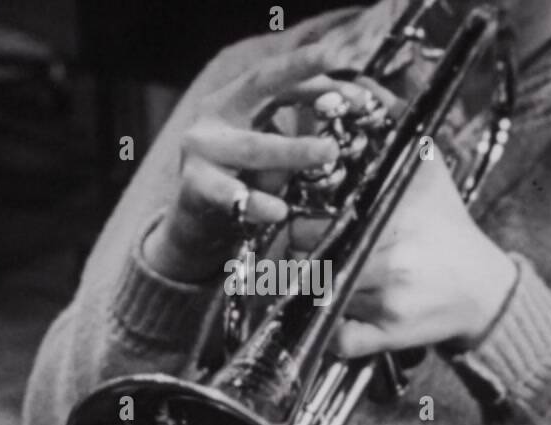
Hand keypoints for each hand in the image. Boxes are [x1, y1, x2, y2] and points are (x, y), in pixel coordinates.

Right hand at [144, 44, 376, 281]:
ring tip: (328, 152)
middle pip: (259, 86)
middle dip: (300, 77)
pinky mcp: (194, 187)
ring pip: (253, 147)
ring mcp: (202, 151)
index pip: (278, 77)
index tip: (349, 77)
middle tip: (338, 79)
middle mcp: (215, 116)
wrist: (195, 223)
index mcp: (235, 99)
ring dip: (294, 150)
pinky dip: (256, 203)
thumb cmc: (241, 178)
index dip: (313, 74)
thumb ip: (303, 130)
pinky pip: (230, 195)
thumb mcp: (272, 147)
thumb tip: (356, 112)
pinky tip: (278, 211)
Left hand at [291, 144, 516, 356]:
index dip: (298, 223)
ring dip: (310, 291)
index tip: (301, 223)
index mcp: (392, 215)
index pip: (311, 222)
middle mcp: (389, 258)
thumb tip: (363, 92)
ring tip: (318, 280)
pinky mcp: (386, 337)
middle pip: (307, 259)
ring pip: (317, 298)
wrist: (483, 289)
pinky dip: (330, 332)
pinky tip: (336, 316)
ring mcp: (386, 301)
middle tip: (303, 253)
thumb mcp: (426, 171)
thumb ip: (395, 129)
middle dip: (299, 256)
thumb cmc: (447, 228)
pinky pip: (337, 339)